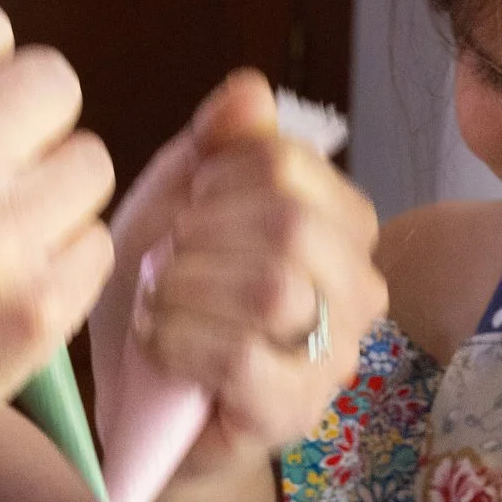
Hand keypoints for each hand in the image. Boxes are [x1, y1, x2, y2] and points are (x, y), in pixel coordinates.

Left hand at [95, 71, 385, 476]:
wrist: (142, 406)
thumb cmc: (170, 301)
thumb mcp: (177, 202)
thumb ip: (218, 144)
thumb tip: (251, 88)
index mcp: (342, 223)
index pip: (288, 165)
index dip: (215, 178)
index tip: (183, 209)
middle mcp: (359, 287)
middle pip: (290, 224)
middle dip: (202, 235)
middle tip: (165, 259)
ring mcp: (334, 356)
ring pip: (274, 290)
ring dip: (188, 288)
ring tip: (157, 299)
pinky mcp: (294, 413)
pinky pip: (243, 359)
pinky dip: (181, 340)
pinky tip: (156, 340)